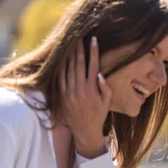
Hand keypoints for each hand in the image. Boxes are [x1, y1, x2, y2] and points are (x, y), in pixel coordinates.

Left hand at [60, 36, 111, 158]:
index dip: (93, 51)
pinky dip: (61, 66)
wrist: (84, 130)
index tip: (93, 40)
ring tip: (71, 43)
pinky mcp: (62, 95)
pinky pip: (60, 77)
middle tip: (79, 36)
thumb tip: (100, 75)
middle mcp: (80, 89)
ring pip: (68, 69)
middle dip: (79, 49)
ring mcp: (69, 92)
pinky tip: (62, 58)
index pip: (93, 65)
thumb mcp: (107, 103)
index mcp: (92, 89)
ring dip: (70, 55)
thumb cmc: (98, 115)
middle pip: (79, 64)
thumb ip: (106, 89)